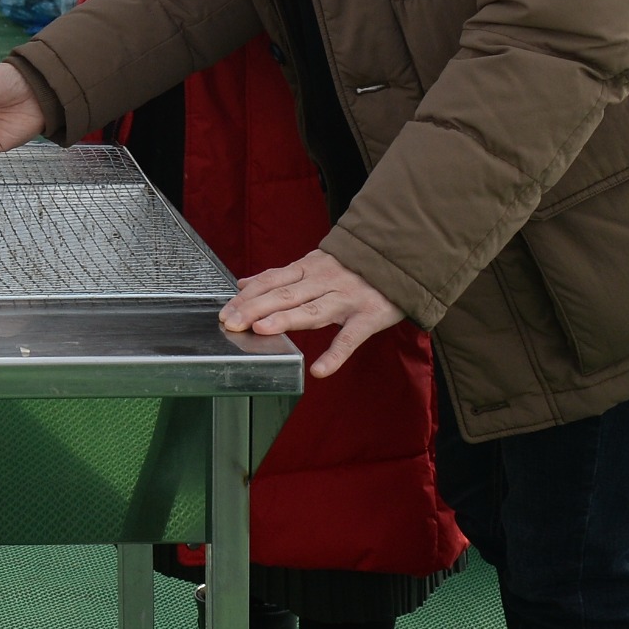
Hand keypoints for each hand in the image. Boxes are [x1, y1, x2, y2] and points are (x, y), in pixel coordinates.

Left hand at [217, 251, 406, 376]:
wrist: (404, 258)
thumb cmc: (355, 267)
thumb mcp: (315, 264)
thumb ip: (280, 276)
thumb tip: (244, 284)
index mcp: (308, 269)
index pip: (271, 281)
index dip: (247, 296)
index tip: (225, 311)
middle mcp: (324, 281)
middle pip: (285, 294)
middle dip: (254, 308)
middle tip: (231, 323)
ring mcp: (347, 298)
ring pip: (312, 309)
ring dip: (285, 319)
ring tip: (261, 330)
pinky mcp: (369, 316)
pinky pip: (350, 337)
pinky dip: (335, 354)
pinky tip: (320, 370)